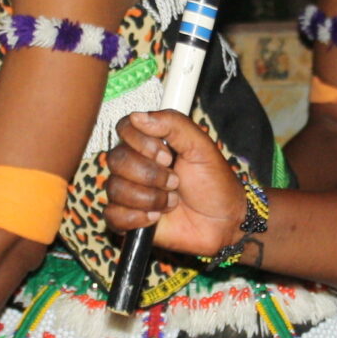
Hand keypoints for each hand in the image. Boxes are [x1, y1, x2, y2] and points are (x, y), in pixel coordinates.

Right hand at [104, 110, 245, 256]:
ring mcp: (129, 191)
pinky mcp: (126, 218)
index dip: (142, 143)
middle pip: (116, 159)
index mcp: (150, 143)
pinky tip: (157, 217)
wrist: (222, 221)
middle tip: (175, 182)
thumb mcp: (201, 146)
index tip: (167, 156)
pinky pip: (113, 215)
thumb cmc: (214, 183)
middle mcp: (135, 164)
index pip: (124, 128)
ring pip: (115, 188)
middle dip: (151, 175)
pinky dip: (138, 217)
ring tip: (172, 202)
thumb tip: (138, 116)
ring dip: (150, 198)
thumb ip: (173, 124)